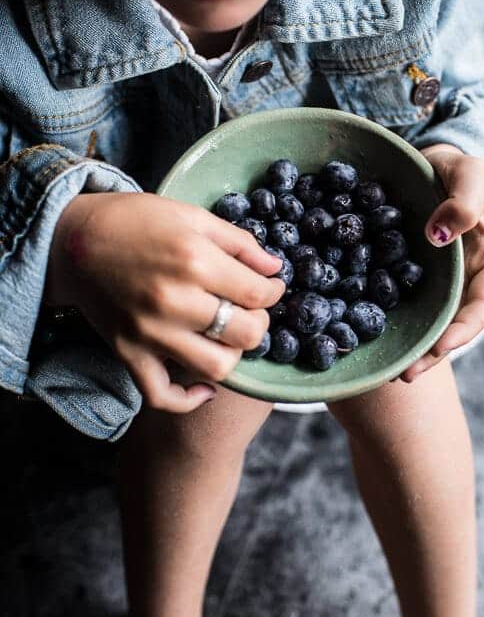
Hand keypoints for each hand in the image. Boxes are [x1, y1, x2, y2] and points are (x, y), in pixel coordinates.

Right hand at [44, 192, 284, 411]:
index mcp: (195, 261)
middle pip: (246, 333)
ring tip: (226, 338)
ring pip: (216, 367)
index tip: (270, 287)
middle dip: (259, 322)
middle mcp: (175, 301)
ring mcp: (150, 333)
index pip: (258, 293)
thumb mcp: (192, 216)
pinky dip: (189, 400)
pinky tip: (205, 386)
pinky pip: (163, 395)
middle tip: (250, 311)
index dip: (274, 291)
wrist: (75, 241)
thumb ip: (239, 243)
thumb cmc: (135, 221)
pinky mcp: (129, 353)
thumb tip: (275, 269)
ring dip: (232, 355)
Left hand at [399, 144, 483, 382]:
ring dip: (411, 347)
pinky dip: (388, 320)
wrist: (427, 161)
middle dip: (432, 352)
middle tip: (405, 375)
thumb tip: (441, 234)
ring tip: (388, 372)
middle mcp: (466, 279)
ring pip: (427, 321)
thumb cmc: (458, 166)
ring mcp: (438, 282)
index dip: (463, 331)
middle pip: (453, 325)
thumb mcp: (470, 173)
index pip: (482, 306)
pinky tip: (365, 334)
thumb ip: (466, 200)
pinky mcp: (411, 278)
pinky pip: (401, 302)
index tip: (440, 347)